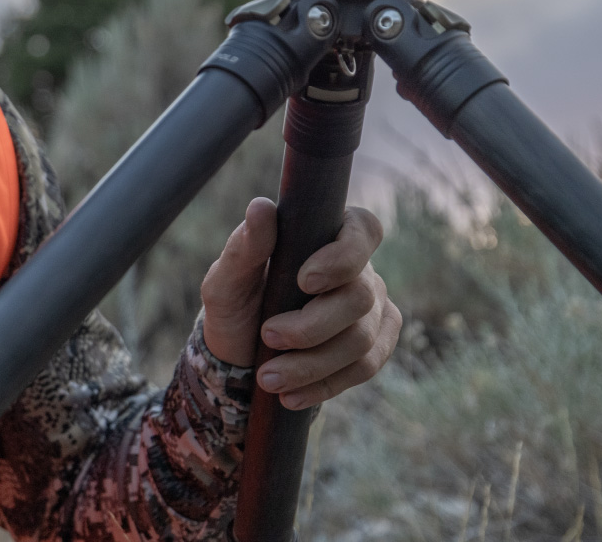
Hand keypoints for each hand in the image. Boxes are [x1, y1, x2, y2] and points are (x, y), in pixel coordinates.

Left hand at [200, 197, 401, 409]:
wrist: (240, 354)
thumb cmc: (236, 302)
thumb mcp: (227, 278)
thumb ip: (245, 245)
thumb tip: (261, 207)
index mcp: (328, 234)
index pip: (363, 229)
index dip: (344, 256)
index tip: (304, 281)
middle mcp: (360, 268)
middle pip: (360, 296)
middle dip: (312, 326)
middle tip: (268, 336)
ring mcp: (373, 307)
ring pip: (362, 339)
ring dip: (312, 364)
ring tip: (268, 377)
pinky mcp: (375, 344)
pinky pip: (366, 367)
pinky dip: (325, 384)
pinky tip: (291, 395)